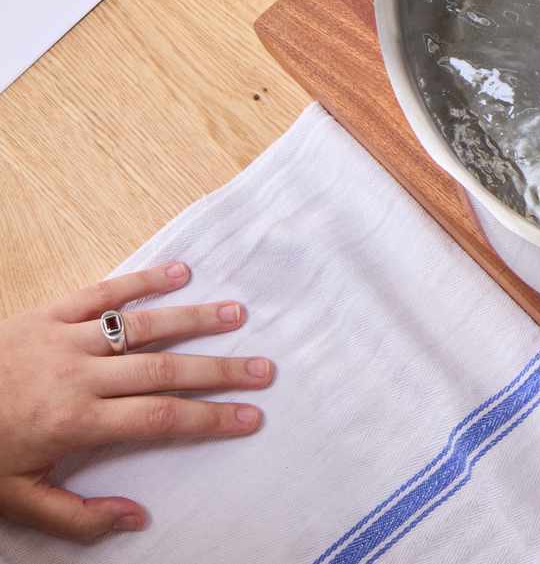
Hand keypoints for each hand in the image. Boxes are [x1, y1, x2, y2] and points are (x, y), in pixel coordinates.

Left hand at [0, 261, 273, 540]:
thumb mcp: (16, 500)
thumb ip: (78, 517)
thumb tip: (138, 517)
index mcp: (75, 422)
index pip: (159, 418)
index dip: (210, 418)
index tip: (251, 417)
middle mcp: (77, 375)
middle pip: (164, 369)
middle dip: (219, 370)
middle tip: (264, 369)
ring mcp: (63, 339)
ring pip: (141, 326)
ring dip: (193, 319)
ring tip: (237, 314)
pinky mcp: (45, 314)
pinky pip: (101, 293)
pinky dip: (141, 280)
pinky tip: (179, 272)